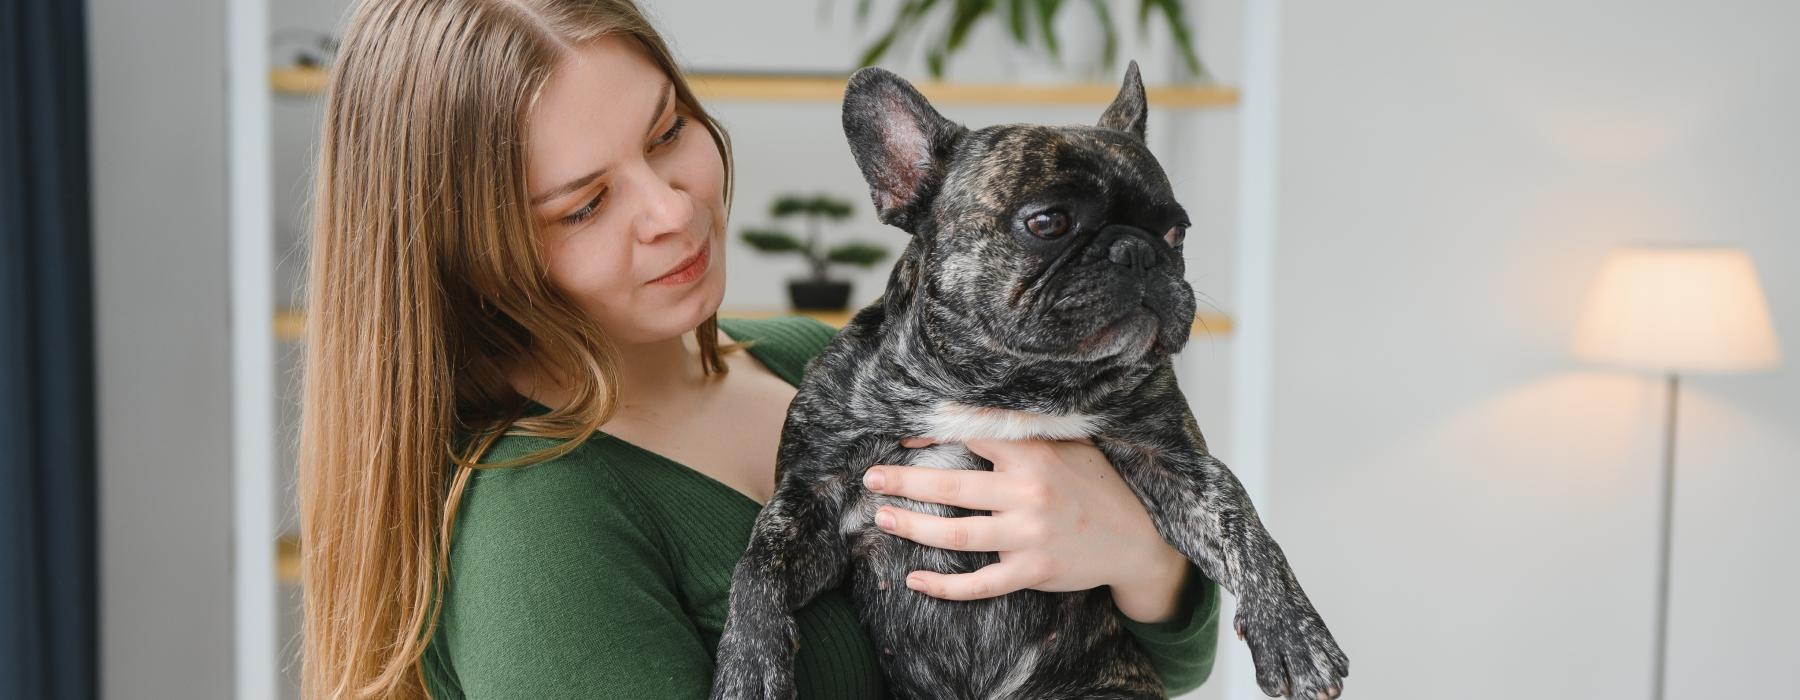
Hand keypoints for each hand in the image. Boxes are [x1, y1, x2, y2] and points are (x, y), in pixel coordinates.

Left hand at [862, 436, 1190, 622]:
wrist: (1138, 539)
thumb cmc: (1097, 485)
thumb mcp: (1071, 445)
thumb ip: (1027, 430)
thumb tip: (974, 410)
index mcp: (1034, 454)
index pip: (971, 436)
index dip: (932, 435)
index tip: (901, 438)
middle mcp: (1028, 492)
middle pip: (950, 486)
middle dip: (903, 482)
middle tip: (870, 479)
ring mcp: (1028, 535)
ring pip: (956, 534)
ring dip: (912, 528)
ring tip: (883, 519)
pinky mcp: (1031, 571)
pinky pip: (978, 584)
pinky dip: (943, 586)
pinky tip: (915, 581)